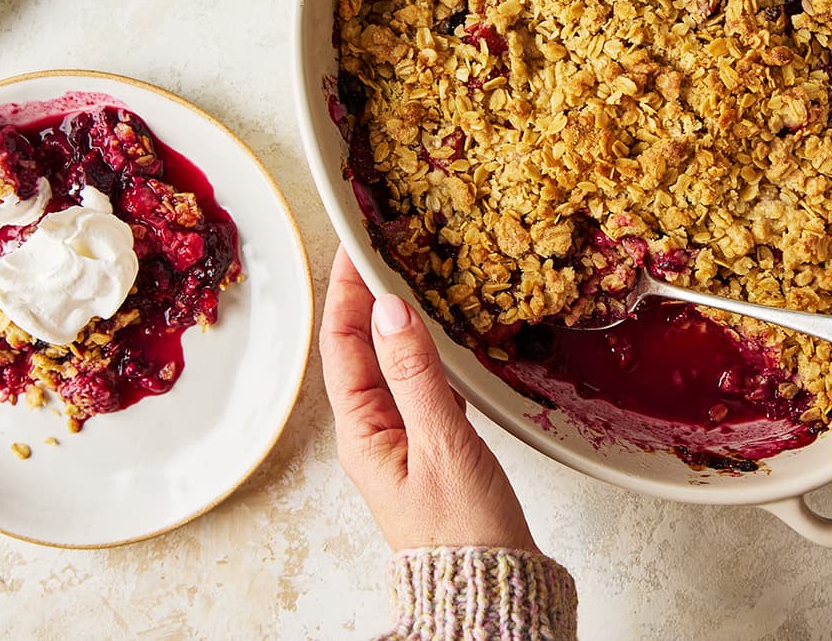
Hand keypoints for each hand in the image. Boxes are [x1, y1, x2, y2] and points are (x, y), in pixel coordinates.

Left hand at [319, 245, 537, 552]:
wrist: (489, 590)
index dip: (348, 289)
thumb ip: (417, 375)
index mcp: (362, 432)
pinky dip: (429, 347)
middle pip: (360, 346)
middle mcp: (374, 431)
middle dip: (368, 292)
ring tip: (412, 270)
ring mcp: (402, 437)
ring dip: (398, 315)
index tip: (358, 242)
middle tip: (384, 242)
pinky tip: (446, 330)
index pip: (342, 343)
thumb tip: (392, 309)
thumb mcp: (442, 445)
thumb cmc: (463, 532)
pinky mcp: (432, 445)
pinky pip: (421, 381)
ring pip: (392, 361)